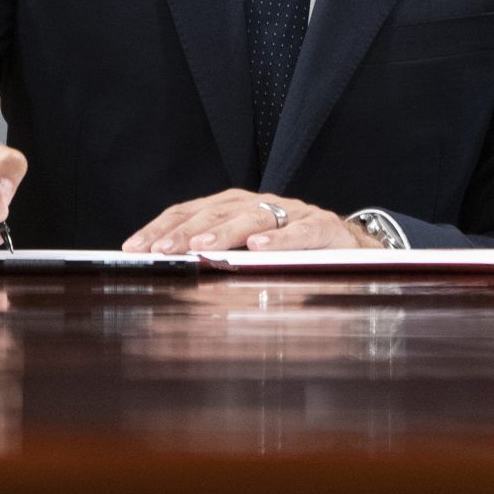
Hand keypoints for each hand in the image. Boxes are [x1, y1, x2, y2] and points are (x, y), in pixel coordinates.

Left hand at [122, 191, 379, 252]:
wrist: (359, 253)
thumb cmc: (297, 261)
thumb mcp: (252, 262)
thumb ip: (218, 266)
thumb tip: (168, 288)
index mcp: (240, 209)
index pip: (193, 210)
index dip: (163, 226)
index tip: (135, 248)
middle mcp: (265, 205)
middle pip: (218, 210)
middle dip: (185, 230)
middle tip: (160, 250)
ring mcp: (296, 213)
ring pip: (255, 217)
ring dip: (225, 231)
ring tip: (201, 246)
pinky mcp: (326, 228)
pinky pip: (303, 230)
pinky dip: (282, 238)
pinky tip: (259, 249)